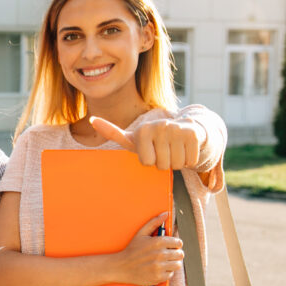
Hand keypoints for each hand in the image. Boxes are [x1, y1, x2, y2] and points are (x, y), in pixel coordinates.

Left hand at [90, 116, 204, 169]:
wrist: (183, 128)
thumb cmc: (153, 139)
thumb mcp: (132, 137)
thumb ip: (112, 132)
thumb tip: (92, 119)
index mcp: (143, 130)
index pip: (147, 162)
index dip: (150, 161)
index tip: (150, 150)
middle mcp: (160, 126)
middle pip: (162, 165)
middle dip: (164, 163)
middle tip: (164, 151)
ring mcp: (177, 129)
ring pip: (177, 164)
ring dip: (177, 162)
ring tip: (174, 149)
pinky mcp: (193, 134)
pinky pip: (191, 161)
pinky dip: (190, 160)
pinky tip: (185, 148)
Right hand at [114, 212, 183, 285]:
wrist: (121, 267)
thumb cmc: (132, 250)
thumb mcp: (141, 233)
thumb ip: (154, 222)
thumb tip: (166, 213)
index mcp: (158, 242)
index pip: (178, 243)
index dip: (174, 244)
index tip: (169, 246)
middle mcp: (160, 254)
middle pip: (180, 254)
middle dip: (174, 254)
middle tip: (166, 255)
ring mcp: (159, 266)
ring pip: (177, 264)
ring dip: (172, 263)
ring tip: (163, 262)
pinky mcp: (158, 277)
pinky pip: (170, 274)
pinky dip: (166, 272)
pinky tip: (158, 269)